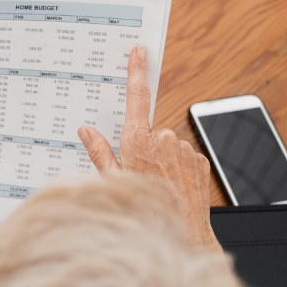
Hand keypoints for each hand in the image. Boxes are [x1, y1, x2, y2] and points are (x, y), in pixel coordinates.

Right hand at [78, 46, 219, 252]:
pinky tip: (172, 187)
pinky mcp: (199, 161)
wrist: (181, 233)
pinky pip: (183, 158)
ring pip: (168, 146)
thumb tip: (87, 132)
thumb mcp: (111, 182)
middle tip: (138, 172)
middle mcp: (165, 140)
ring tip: (157, 185)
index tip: (140, 53)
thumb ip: (99, 152)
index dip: (137, 72)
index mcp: (139, 141)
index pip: (137, 97)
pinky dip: (176, 168)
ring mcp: (185, 150)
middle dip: (143, 147)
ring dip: (161, 160)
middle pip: (149, 132)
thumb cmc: (143, 210)